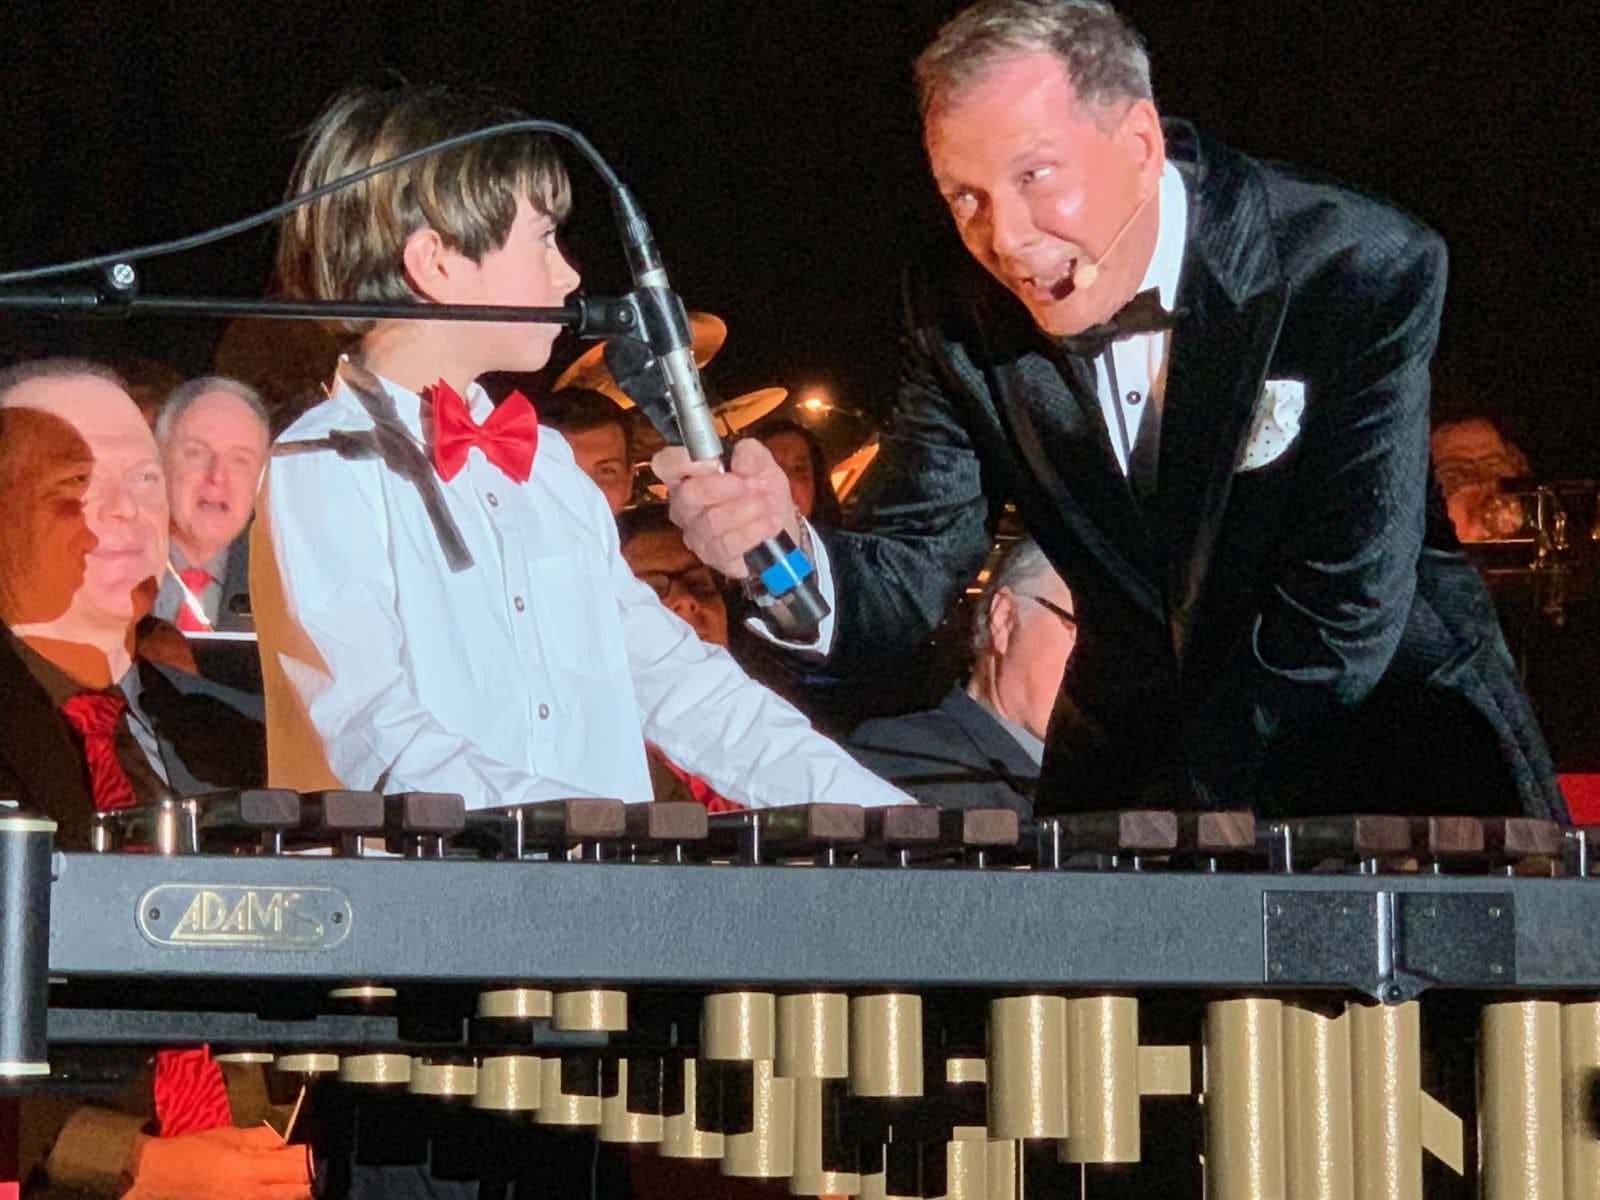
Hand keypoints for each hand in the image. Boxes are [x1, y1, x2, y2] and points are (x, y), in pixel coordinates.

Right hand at [124, 1126, 311, 1199]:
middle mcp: (252, 1195)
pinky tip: (286, 1190)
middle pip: (300, 1191)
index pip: (300, 1166)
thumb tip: (290, 1139)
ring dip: (301, 1191)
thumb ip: (264, 1139)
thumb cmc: (190, 1153)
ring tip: (311, 1180)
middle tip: (326, 1166)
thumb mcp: (229, 1135)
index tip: (329, 1149)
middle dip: (315, 1178)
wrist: (152, 1181)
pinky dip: (281, 1197)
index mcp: (252, 1169)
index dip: (318, 1158)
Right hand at [654, 440, 800, 579]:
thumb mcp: (763, 464)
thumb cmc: (762, 492)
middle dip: (726, 487)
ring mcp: (695, 534)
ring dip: (747, 510)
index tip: (715, 462)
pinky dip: (754, 531)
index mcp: (688, 476)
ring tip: (768, 505)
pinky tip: (770, 524)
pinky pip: (726, 545)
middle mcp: (684, 506)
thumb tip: (741, 461)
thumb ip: (751, 454)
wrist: (781, 527)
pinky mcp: (712, 557)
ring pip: (712, 521)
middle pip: (689, 495)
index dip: (683, 461)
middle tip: (753, 485)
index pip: (665, 464)